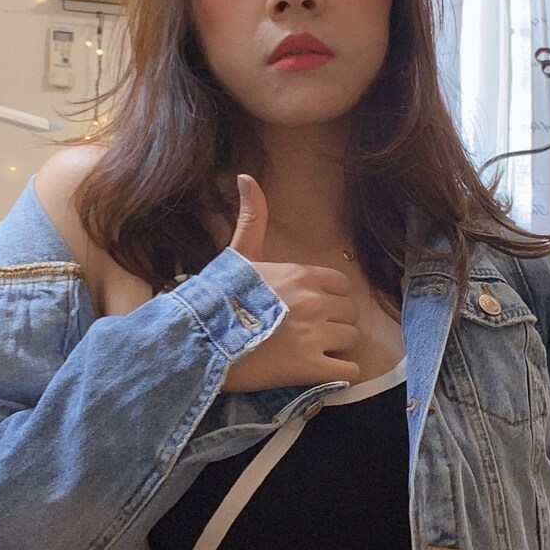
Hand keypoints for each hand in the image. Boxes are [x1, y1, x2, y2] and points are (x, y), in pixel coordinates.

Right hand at [222, 174, 360, 391]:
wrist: (197, 344)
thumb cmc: (216, 301)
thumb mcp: (236, 256)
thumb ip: (252, 219)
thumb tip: (246, 176)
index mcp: (300, 274)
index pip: (342, 285)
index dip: (329, 299)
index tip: (309, 311)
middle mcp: (313, 302)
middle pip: (349, 314)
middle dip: (334, 324)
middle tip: (308, 335)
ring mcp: (314, 336)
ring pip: (351, 340)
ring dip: (336, 348)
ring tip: (311, 354)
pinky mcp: (311, 368)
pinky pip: (350, 370)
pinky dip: (340, 373)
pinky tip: (321, 371)